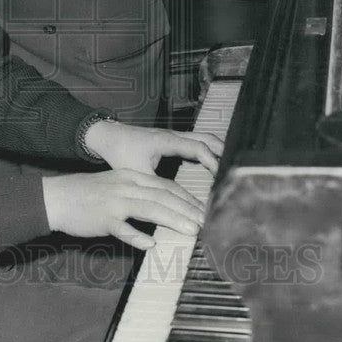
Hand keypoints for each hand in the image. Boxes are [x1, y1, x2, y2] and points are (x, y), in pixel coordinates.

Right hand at [42, 168, 204, 249]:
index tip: (203, 210)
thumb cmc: (87, 193)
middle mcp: (126, 186)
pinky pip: (122, 229)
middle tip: (206, 222)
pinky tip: (150, 245)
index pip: (166, 186)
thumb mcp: (116, 185)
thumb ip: (139, 193)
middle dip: (188, 209)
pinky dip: (137, 236)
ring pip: (150, 209)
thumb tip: (163, 204)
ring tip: (191, 230)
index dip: (187, 198)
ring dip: (173, 219)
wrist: (57, 197)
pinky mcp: (103, 219)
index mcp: (131, 177)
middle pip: (163, 196)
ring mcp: (115, 202)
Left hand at [84, 120, 223, 176]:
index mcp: (168, 140)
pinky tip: (208, 163)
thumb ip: (158, 188)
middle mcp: (173, 134)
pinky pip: (194, 141)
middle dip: (222, 152)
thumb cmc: (120, 152)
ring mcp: (172, 135)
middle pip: (207, 137)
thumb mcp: (138, 173)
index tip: (221, 177)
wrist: (106, 136)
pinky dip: (205, 150)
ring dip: (215, 150)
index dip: (212, 162)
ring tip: (228, 167)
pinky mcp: (170, 139)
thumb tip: (174, 206)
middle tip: (235, 169)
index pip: (199, 148)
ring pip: (202, 137)